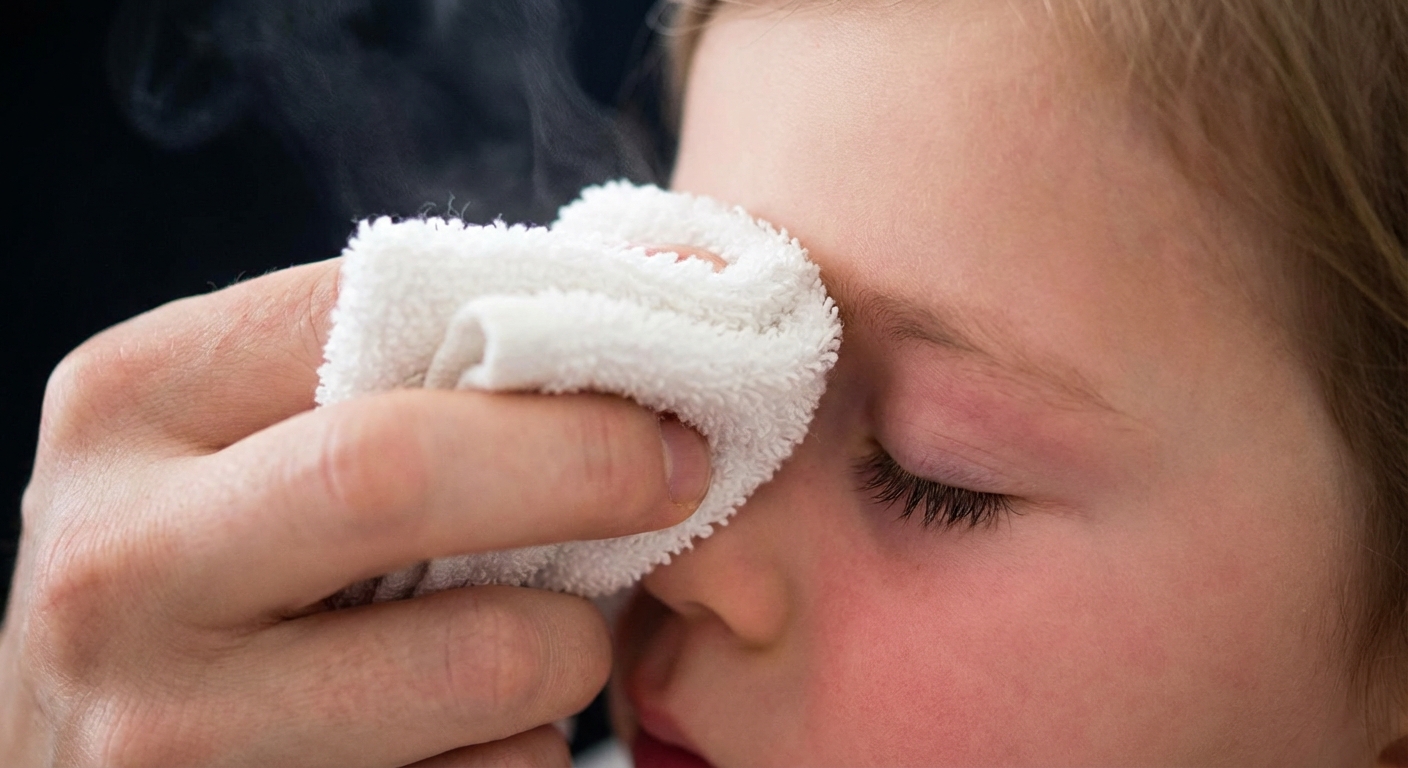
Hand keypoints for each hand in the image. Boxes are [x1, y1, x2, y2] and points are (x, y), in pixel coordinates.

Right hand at [0, 259, 709, 765]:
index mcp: (128, 407)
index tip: (654, 369)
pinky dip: (522, 748)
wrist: (101, 751)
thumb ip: (391, 374)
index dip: (541, 334)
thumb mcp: (247, 440)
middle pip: (401, 475)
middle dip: (585, 465)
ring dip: (571, 643)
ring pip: (491, 661)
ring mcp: (172, 730)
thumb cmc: (212, 568)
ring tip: (535, 632)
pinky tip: (465, 732)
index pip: (368, 314)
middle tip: (679, 471)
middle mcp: (119, 566)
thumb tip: (657, 290)